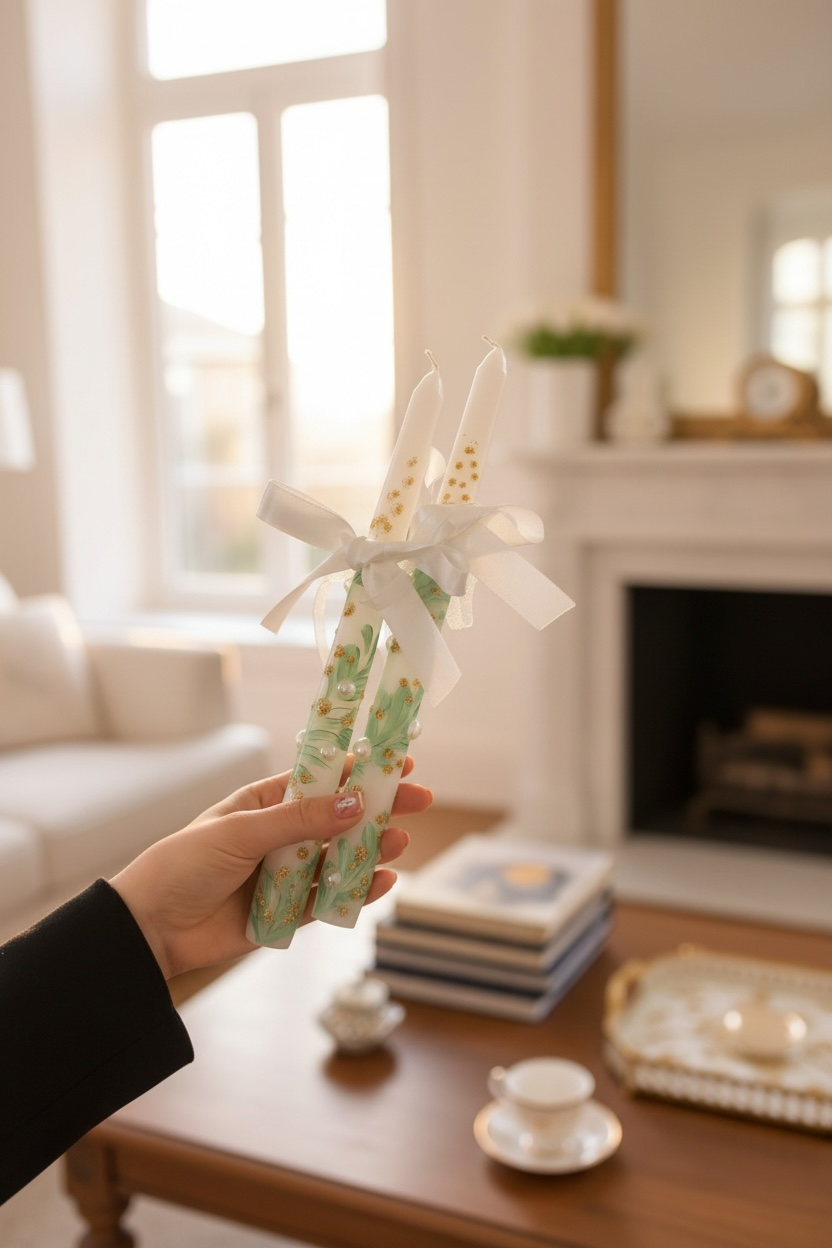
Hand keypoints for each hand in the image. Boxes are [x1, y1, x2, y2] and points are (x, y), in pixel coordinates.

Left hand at [110, 759, 431, 978]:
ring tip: (400, 843)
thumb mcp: (241, 832)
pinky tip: (382, 881)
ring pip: (341, 859)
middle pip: (340, 818)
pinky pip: (330, 899)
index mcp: (264, 803)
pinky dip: (357, 891)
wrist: (151, 928)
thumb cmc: (184, 865)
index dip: (360, 771)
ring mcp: (286, 874)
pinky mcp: (287, 913)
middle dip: (378, 809)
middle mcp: (280, 836)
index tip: (398, 762)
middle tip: (418, 802)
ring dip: (372, 849)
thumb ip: (300, 821)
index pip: (321, 781)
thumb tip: (355, 802)